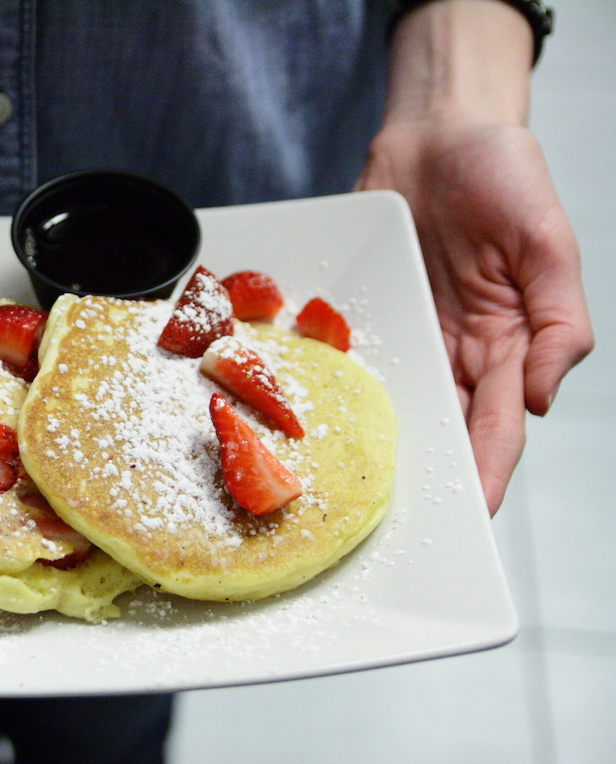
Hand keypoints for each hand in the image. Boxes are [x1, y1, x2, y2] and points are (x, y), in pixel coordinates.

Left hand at [357, 119, 592, 512]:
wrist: (440, 131)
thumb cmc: (506, 176)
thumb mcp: (549, 243)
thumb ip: (557, 321)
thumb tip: (542, 395)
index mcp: (507, 344)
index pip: (497, 425)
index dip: (486, 473)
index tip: (469, 518)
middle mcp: (455, 350)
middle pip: (440, 429)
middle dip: (423, 479)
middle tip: (394, 528)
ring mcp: (408, 334)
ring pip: (391, 405)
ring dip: (373, 445)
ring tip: (346, 493)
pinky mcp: (366, 311)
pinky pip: (349, 357)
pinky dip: (333, 386)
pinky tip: (311, 418)